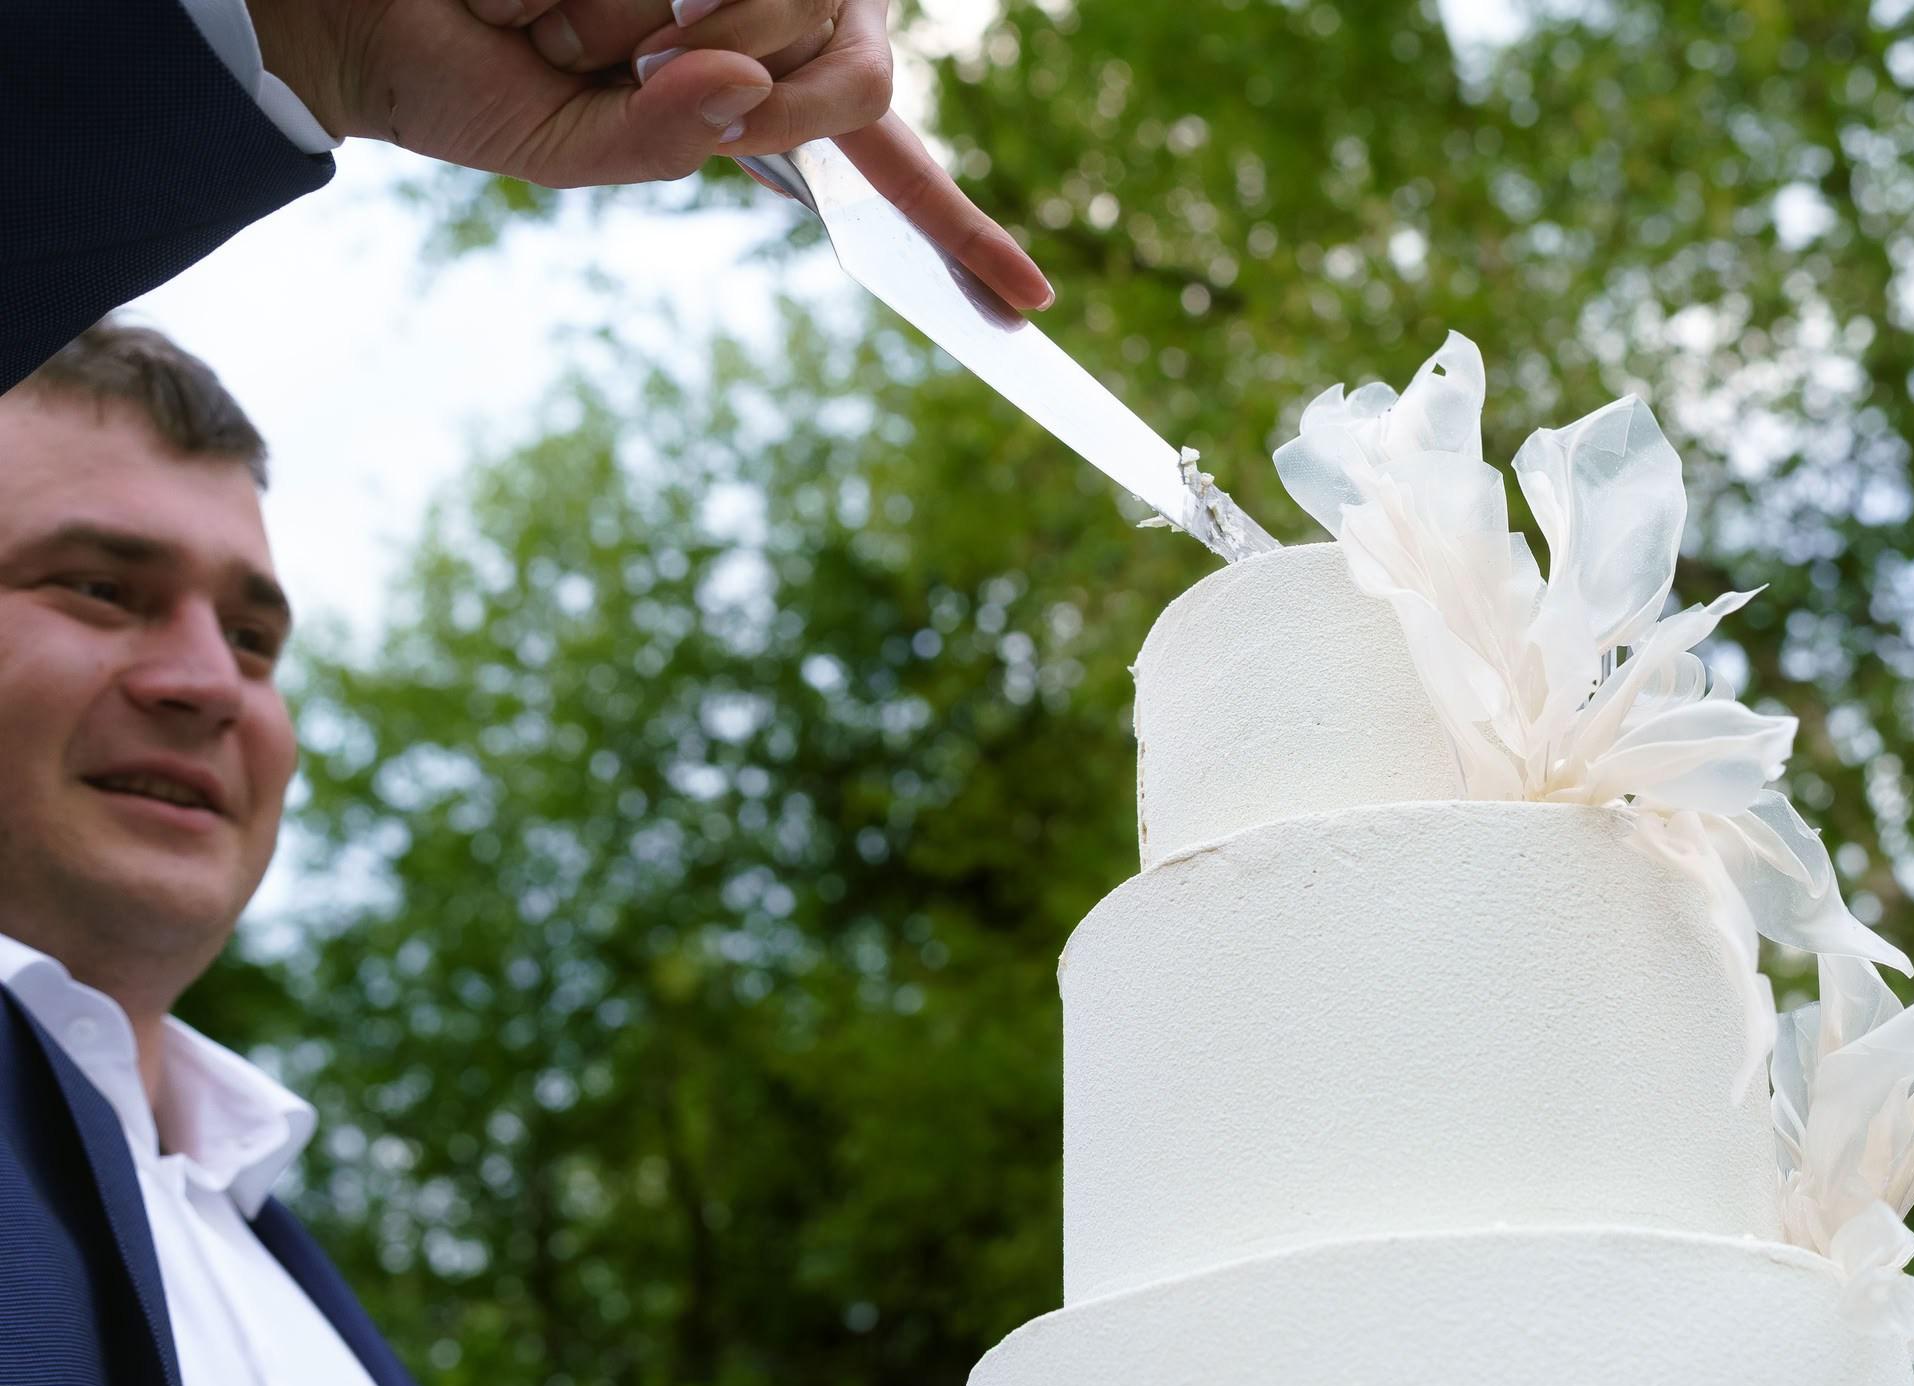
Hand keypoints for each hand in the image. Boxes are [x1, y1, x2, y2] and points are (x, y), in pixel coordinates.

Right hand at [242, 0, 1053, 310]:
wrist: (355, 12)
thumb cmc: (463, 77)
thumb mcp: (562, 149)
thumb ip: (663, 138)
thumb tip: (745, 85)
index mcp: (751, 95)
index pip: (884, 165)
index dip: (964, 231)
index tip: (1035, 305)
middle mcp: (755, 16)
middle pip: (835, 60)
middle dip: (703, 81)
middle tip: (585, 59)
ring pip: (758, 6)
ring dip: (624, 32)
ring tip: (546, 20)